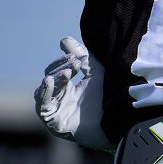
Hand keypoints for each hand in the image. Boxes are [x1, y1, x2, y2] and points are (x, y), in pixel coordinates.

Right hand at [34, 36, 113, 151]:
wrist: (119, 119)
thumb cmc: (110, 97)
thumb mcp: (95, 71)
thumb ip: (81, 55)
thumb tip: (64, 40)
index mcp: (67, 89)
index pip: (55, 71)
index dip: (63, 63)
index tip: (76, 58)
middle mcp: (60, 101)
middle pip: (49, 79)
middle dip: (60, 69)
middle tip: (75, 65)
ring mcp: (56, 112)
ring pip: (45, 91)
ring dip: (55, 79)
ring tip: (67, 73)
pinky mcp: (55, 123)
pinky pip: (43, 106)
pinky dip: (45, 92)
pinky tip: (50, 81)